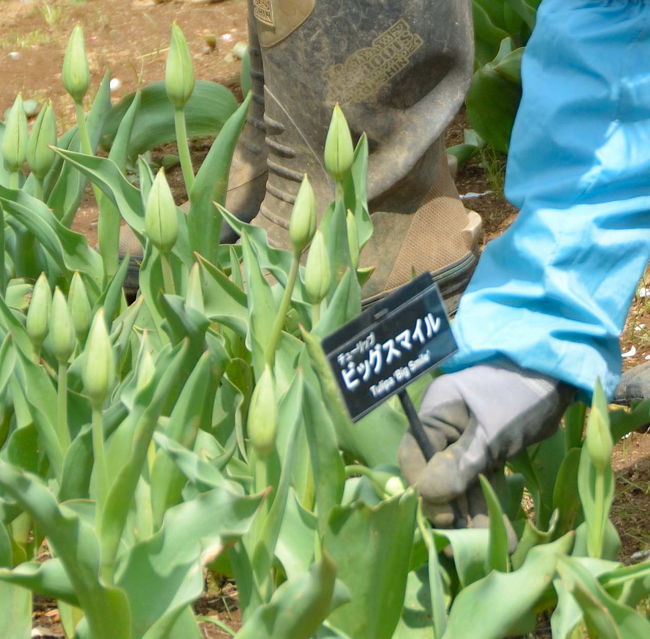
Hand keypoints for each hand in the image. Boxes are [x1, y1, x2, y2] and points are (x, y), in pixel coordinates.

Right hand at [399, 360, 573, 525]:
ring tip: (485, 548)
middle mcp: (444, 429)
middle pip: (434, 474)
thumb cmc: (518, 395)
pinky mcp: (486, 452)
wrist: (558, 378)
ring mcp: (464, 442)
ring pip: (460, 484)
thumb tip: (425, 495)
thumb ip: (459, 464)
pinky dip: (489, 505)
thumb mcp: (490, 430)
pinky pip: (481, 482)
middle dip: (448, 508)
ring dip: (471, 514)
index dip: (421, 487)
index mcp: (434, 414)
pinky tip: (501, 535)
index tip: (439, 515)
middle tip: (458, 540)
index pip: (414, 456)